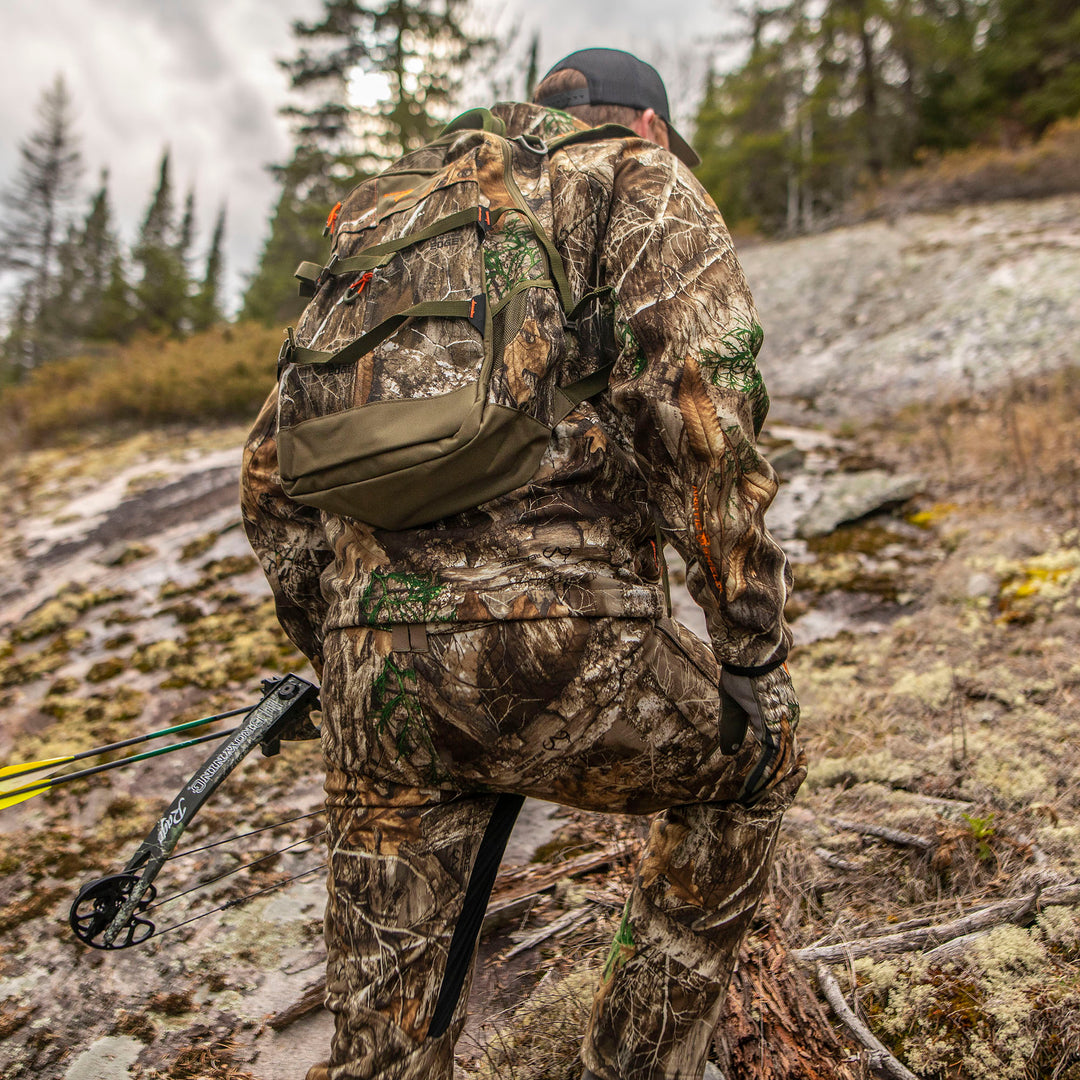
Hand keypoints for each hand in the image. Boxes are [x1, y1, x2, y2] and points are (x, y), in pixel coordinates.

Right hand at [721, 664, 799, 802]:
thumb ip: (734, 728)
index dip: (766, 770)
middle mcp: (786, 724)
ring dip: (765, 783)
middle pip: (781, 761)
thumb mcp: (733, 705)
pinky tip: (753, 786)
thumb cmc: (741, 674)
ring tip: (751, 798)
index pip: (776, 752)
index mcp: (777, 719)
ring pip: (779, 762)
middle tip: (753, 800)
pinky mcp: (779, 724)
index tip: (753, 787)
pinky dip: (763, 773)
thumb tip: (730, 752)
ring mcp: (785, 725)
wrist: (750, 654)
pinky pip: (773, 756)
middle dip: (768, 782)